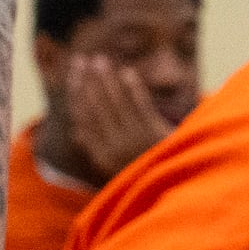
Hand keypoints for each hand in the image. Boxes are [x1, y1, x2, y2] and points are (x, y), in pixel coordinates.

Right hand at [62, 53, 178, 180]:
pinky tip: (126, 72)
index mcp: (101, 156)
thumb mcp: (114, 167)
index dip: (76, 94)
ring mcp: (135, 141)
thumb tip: (75, 129)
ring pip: (116, 105)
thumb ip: (96, 148)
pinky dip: (132, 89)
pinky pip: (141, 107)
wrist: (175, 189)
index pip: (82, 118)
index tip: (73, 74)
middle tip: (81, 60)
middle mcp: (114, 148)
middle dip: (87, 82)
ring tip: (100, 60)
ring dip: (106, 80)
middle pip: (95, 108)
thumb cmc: (142, 174)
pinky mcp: (155, 135)